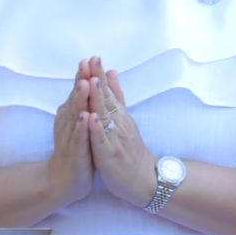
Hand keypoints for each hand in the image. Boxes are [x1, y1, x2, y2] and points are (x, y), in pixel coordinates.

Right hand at [46, 63, 93, 208]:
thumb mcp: (79, 124)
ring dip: (80, 99)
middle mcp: (69, 123)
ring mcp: (71, 137)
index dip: (84, 75)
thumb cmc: (76, 150)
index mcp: (72, 116)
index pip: (79, 92)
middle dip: (81, 80)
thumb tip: (83, 82)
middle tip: (86, 61)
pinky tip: (85, 116)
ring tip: (85, 82)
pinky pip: (78, 137)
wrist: (64, 181)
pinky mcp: (75, 152)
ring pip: (76, 114)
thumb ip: (81, 104)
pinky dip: (81, 126)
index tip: (91, 57)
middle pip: (75, 98)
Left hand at [84, 57, 156, 207]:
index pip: (108, 92)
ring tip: (92, 82)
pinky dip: (97, 129)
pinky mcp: (111, 155)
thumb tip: (110, 73)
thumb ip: (117, 96)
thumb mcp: (124, 119)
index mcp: (119, 115)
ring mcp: (115, 138)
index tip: (92, 57)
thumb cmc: (130, 149)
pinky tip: (91, 118)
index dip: (99, 74)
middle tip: (91, 61)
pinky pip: (103, 140)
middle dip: (97, 80)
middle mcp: (118, 123)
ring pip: (105, 116)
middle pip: (106, 99)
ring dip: (98, 99)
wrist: (143, 178)